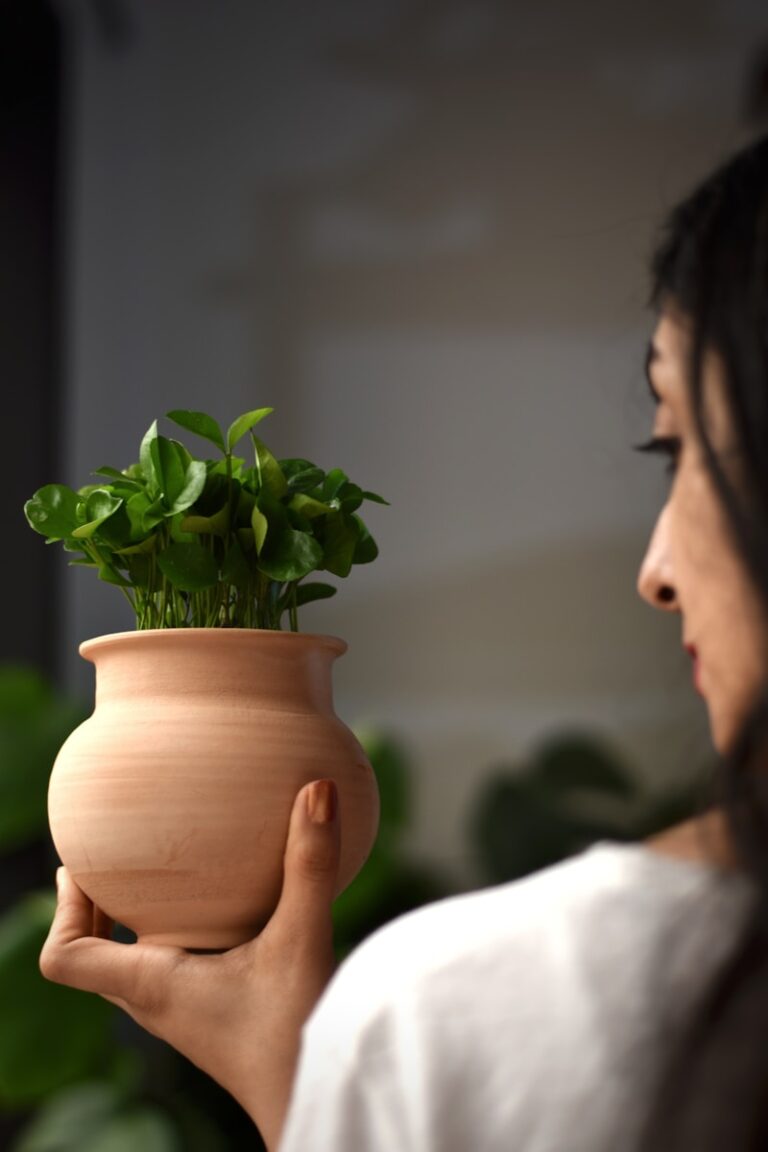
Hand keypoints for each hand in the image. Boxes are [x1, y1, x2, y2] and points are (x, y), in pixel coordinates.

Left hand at [40, 778, 339, 1150]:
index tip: (81, 865)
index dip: (62, 910)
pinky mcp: (211, 1015)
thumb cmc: (300, 1034)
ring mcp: (182, 1013)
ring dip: (132, 920)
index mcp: (153, 986)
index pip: (67, 958)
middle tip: (111, 855)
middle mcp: (156, 1002)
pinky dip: (176, 932)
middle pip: (92, 956)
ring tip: (159, 870)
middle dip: (93, 906)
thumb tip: (316, 788)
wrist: (321, 1098)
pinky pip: (171, 967)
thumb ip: (309, 864)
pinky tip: (225, 904)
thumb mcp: (304, 939)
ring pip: (131, 963)